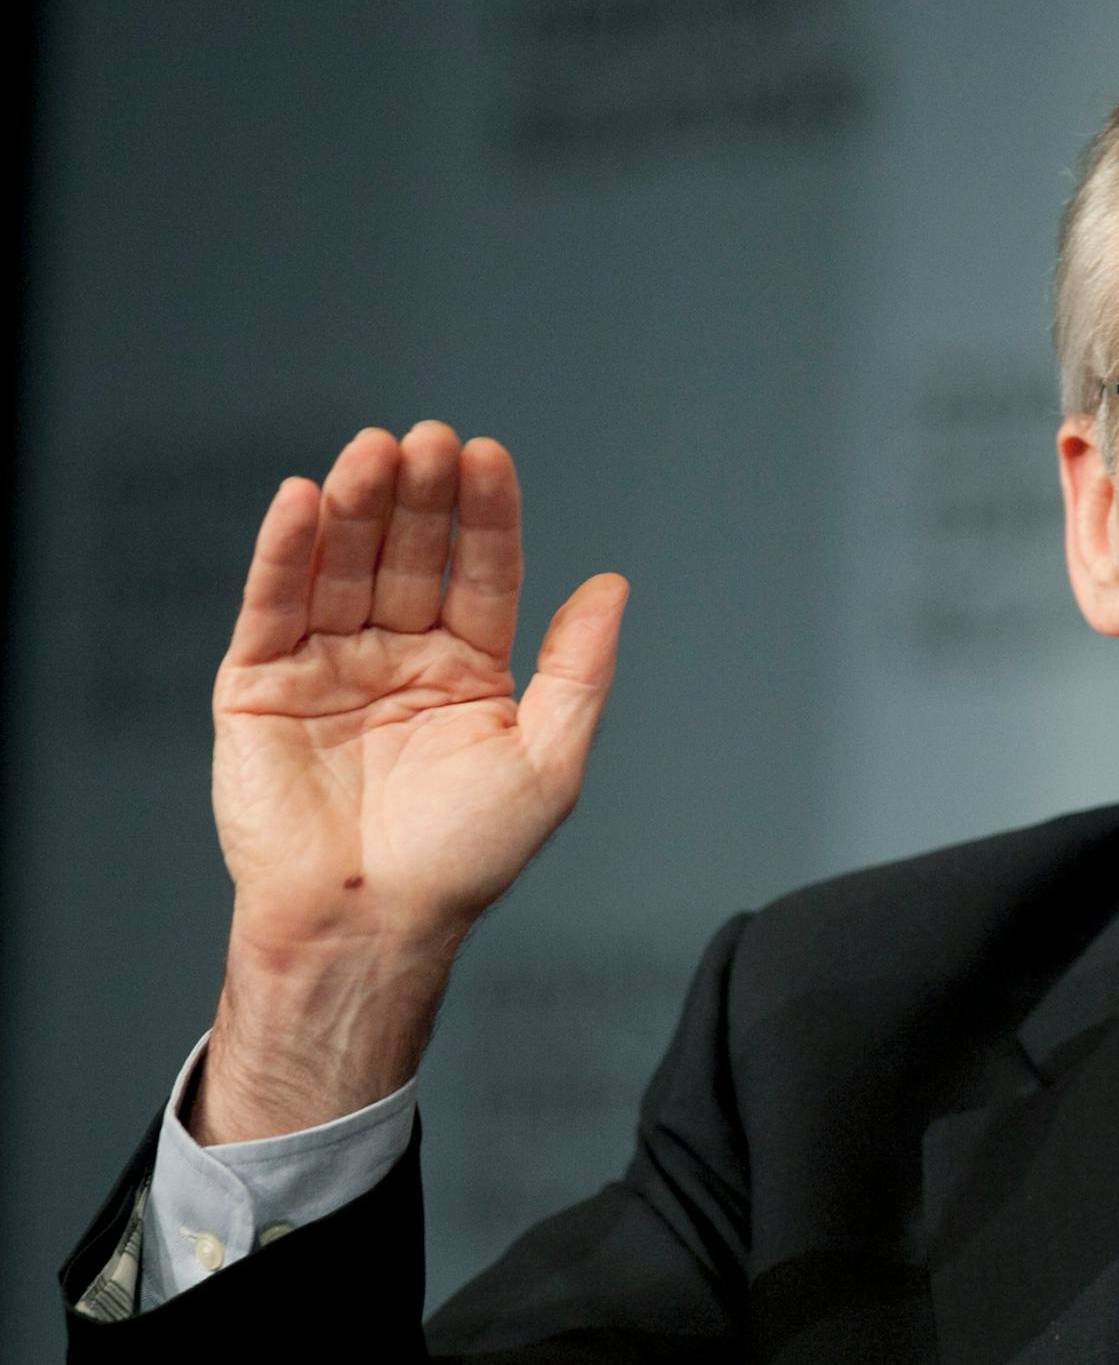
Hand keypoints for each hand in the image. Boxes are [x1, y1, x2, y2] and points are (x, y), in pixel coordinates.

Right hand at [192, 422, 626, 1141]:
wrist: (368, 924)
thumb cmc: (463, 858)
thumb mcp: (547, 759)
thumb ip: (579, 669)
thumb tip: (613, 583)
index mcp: (468, 670)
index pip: (480, 572)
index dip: (485, 516)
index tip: (489, 457)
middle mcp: (398, 657)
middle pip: (410, 555)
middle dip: (419, 497)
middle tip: (428, 440)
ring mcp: (327, 666)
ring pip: (342, 566)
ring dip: (355, 507)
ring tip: (373, 452)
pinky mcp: (259, 685)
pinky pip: (272, 606)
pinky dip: (283, 551)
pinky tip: (303, 499)